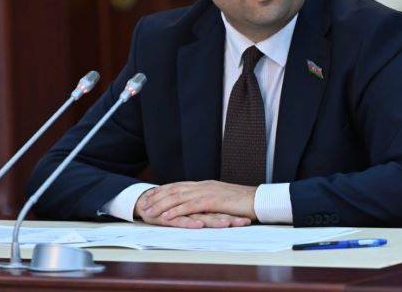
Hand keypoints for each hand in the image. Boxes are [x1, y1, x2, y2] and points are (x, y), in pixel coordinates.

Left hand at [135, 180, 257, 224]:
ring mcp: (207, 192)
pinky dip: (177, 211)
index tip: (149, 196)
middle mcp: (203, 186)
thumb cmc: (243, 202)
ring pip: (179, 197)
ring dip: (162, 204)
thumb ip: (209, 200)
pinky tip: (167, 216)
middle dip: (157, 197)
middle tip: (143, 204)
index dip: (162, 190)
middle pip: (174, 189)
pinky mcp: (212, 201)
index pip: (178, 186)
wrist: (258, 199)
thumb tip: (199, 206)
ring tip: (149, 211)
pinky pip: (190, 206)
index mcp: (204, 185)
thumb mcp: (222, 199)